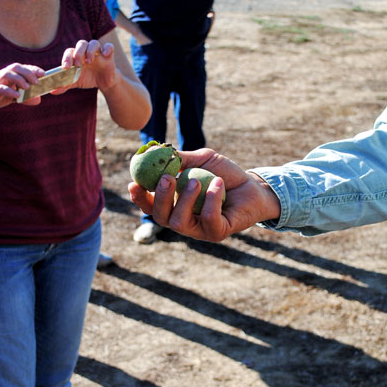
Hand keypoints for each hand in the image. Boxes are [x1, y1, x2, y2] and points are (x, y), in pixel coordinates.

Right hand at [0, 63, 44, 110]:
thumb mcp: (12, 97)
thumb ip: (25, 98)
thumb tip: (38, 100)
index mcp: (7, 76)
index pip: (20, 68)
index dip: (31, 69)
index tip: (43, 73)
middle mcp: (0, 77)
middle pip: (14, 67)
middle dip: (27, 72)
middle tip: (37, 82)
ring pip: (6, 74)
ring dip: (19, 79)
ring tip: (27, 87)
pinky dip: (10, 91)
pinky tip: (17, 96)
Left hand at [56, 39, 116, 93]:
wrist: (103, 83)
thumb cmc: (87, 78)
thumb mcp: (76, 82)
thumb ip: (65, 84)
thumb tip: (52, 91)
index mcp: (77, 56)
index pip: (70, 52)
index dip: (67, 58)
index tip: (65, 67)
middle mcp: (86, 51)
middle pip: (81, 44)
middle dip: (78, 53)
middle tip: (78, 64)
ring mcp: (98, 52)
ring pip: (94, 43)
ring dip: (90, 51)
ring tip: (89, 61)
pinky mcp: (108, 55)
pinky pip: (109, 47)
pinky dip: (107, 48)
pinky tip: (105, 54)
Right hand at [128, 148, 281, 241]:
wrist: (253, 185)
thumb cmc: (225, 174)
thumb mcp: (202, 160)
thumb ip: (181, 159)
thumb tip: (158, 154)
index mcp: (174, 204)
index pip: (150, 205)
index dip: (139, 197)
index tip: (133, 182)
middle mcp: (183, 220)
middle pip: (160, 217)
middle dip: (161, 198)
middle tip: (167, 178)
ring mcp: (199, 229)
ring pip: (179, 223)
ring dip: (185, 199)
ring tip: (197, 181)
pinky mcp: (217, 233)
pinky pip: (208, 221)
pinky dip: (211, 200)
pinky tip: (218, 184)